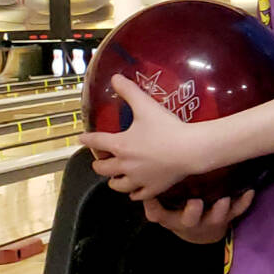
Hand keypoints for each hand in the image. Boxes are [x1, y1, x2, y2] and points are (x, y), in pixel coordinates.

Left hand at [81, 75, 200, 201]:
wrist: (190, 149)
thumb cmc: (167, 128)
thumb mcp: (146, 106)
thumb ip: (129, 91)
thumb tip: (115, 77)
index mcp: (120, 145)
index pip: (96, 142)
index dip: (87, 140)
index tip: (82, 139)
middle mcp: (125, 165)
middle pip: (102, 169)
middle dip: (99, 164)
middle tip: (101, 160)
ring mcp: (138, 179)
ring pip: (117, 185)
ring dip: (113, 180)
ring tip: (115, 177)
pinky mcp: (153, 188)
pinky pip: (137, 196)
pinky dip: (133, 193)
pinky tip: (134, 191)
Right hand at [142, 191, 253, 243]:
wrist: (200, 232)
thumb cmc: (178, 214)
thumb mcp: (162, 211)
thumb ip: (153, 201)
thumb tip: (140, 185)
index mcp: (172, 219)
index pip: (160, 215)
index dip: (154, 209)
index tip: (152, 196)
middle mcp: (192, 222)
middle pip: (191, 219)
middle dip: (193, 212)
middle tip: (195, 202)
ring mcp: (211, 220)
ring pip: (217, 217)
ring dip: (221, 209)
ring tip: (224, 199)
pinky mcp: (228, 217)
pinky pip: (238, 212)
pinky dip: (244, 203)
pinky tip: (249, 191)